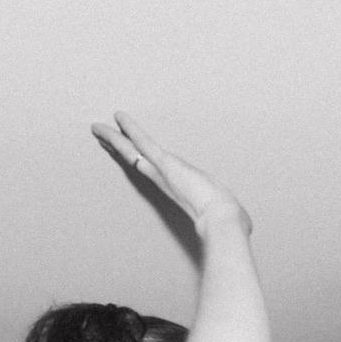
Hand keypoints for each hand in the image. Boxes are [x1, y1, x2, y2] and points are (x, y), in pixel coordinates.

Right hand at [91, 113, 251, 235]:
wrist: (223, 223)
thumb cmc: (226, 223)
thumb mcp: (226, 213)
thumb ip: (229, 214)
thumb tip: (243, 223)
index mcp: (177, 188)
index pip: (151, 169)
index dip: (137, 160)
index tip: (126, 153)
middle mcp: (165, 180)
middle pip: (135, 159)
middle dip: (118, 148)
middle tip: (100, 136)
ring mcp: (164, 171)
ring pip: (134, 150)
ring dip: (116, 138)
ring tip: (97, 127)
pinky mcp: (167, 164)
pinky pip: (145, 144)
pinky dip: (132, 130)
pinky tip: (119, 118)